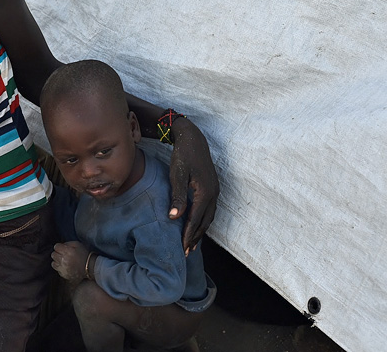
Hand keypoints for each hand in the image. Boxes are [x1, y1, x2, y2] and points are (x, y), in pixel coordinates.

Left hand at [51, 241, 88, 282]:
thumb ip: (68, 243)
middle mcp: (64, 260)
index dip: (59, 247)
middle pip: (53, 255)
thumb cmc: (84, 254)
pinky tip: (65, 266)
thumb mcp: (78, 244)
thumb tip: (61, 245)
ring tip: (62, 261)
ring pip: (53, 263)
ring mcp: (63, 268)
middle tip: (62, 254)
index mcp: (67, 251)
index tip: (62, 248)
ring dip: (57, 261)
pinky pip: (57, 270)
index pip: (56, 247)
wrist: (91, 267)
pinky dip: (60, 268)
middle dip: (57, 253)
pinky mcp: (64, 274)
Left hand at [168, 117, 218, 253]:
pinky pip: (209, 210)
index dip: (188, 234)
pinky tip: (196, 226)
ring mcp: (215, 191)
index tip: (182, 248)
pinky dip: (203, 221)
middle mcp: (214, 194)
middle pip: (205, 222)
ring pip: (209, 217)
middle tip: (186, 252)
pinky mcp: (212, 189)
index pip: (196, 219)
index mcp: (205, 192)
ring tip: (191, 244)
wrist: (193, 139)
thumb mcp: (177, 175)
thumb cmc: (183, 156)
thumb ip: (177, 196)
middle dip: (195, 237)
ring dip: (200, 231)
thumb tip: (174, 217)